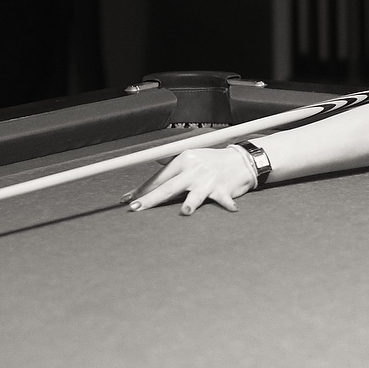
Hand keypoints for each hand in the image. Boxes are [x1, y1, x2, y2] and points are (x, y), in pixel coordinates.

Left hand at [122, 146, 256, 214]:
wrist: (240, 160)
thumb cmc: (212, 161)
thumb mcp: (191, 156)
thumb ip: (171, 162)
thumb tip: (153, 159)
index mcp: (184, 160)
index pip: (160, 177)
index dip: (143, 189)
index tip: (128, 199)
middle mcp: (195, 169)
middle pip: (169, 187)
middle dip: (151, 199)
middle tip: (136, 207)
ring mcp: (209, 180)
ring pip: (196, 194)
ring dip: (191, 203)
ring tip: (186, 211)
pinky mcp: (224, 189)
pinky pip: (224, 199)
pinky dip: (228, 204)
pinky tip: (232, 209)